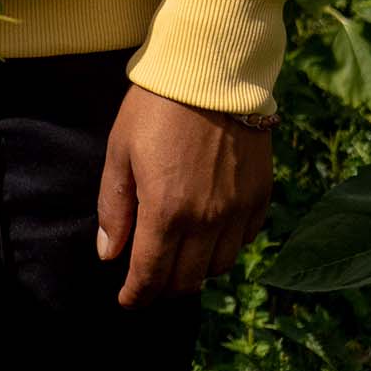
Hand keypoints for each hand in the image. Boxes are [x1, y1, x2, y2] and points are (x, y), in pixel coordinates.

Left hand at [95, 83, 271, 305]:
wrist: (214, 70)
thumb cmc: (157, 106)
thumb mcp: (120, 151)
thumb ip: (115, 207)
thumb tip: (109, 253)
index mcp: (166, 212)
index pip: (150, 276)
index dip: (136, 295)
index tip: (127, 301)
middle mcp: (206, 221)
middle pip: (186, 280)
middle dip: (163, 288)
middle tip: (149, 281)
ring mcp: (237, 211)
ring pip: (218, 267)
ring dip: (196, 271)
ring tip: (179, 257)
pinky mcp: (261, 196)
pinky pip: (245, 240)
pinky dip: (226, 246)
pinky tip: (211, 233)